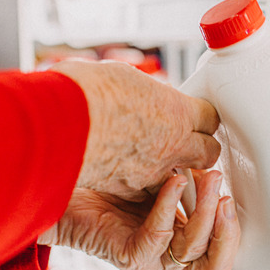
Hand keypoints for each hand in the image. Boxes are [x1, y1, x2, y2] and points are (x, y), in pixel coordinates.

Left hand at [39, 171, 263, 269]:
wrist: (61, 185)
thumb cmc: (109, 180)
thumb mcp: (159, 180)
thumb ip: (187, 183)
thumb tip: (212, 160)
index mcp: (180, 243)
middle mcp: (167, 257)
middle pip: (214, 264)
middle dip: (228, 231)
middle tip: (228, 196)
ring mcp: (149, 259)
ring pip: (192, 249)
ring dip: (206, 213)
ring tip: (208, 179)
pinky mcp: (128, 256)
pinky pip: (159, 236)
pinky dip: (171, 207)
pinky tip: (175, 181)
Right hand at [50, 60, 219, 200]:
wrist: (59, 124)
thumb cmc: (86, 93)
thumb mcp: (125, 79)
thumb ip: (145, 94)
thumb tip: (144, 94)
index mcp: (178, 111)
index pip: (210, 118)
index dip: (201, 117)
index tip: (193, 115)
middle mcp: (174, 144)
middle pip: (209, 153)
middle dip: (200, 148)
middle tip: (186, 142)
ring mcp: (154, 171)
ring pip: (179, 178)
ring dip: (171, 170)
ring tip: (152, 159)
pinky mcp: (130, 189)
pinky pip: (147, 191)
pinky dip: (141, 185)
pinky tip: (127, 172)